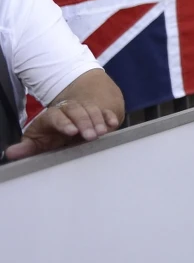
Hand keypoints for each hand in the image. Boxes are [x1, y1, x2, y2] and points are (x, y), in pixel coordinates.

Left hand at [5, 97, 119, 159]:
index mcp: (52, 116)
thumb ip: (27, 147)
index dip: (64, 123)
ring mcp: (85, 109)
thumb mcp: (37, 141)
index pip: (57, 116)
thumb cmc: (51, 135)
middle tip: (91, 136)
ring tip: (102, 132)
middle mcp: (69, 110)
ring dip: (98, 120)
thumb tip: (11, 153)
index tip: (72, 132)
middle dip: (85, 122)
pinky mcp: (99, 112)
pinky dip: (109, 117)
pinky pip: (105, 111)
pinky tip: (113, 124)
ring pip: (92, 110)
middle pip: (77, 111)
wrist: (69, 119)